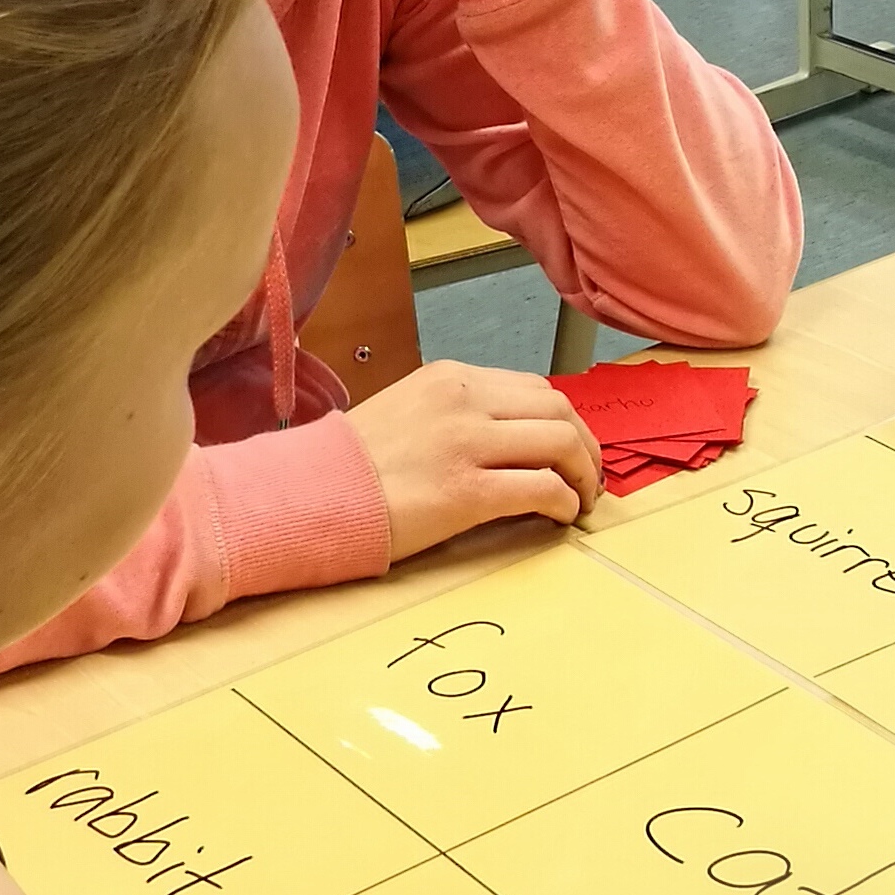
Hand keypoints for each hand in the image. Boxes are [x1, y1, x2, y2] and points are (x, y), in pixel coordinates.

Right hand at [348, 360, 605, 561]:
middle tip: (589, 477)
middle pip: (558, 410)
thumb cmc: (349, 465)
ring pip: (560, 442)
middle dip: (585, 445)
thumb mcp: (406, 410)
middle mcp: (463, 400)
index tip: (571, 449)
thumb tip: (508, 437)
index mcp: (450, 377)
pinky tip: (562, 517)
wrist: (305, 496)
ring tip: (582, 499)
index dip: (563, 421)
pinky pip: (542, 488)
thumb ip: (457, 413)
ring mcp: (466, 443)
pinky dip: (564, 502)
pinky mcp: (467, 491)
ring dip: (583, 473)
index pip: (533, 388)